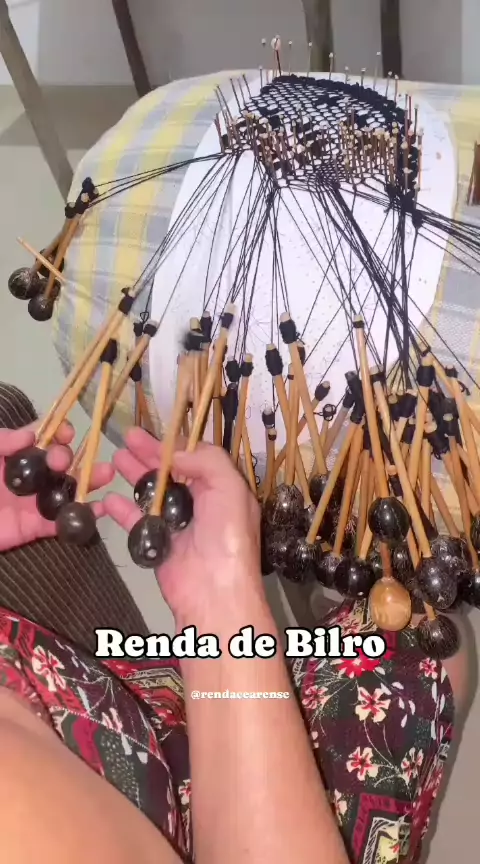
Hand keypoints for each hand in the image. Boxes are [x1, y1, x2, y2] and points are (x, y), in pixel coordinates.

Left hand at [0, 423, 113, 551]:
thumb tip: (33, 435)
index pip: (42, 439)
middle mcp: (28, 477)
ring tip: (105, 473)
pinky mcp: (35, 529)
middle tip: (64, 461)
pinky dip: (85, 516)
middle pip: (60, 463)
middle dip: (71, 457)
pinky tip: (102, 507)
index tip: (67, 432)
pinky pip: (62, 523)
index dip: (59, 433)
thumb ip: (2, 443)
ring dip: (89, 480)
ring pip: (67, 489)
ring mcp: (33, 503)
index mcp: (13, 456)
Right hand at [104, 428, 262, 622]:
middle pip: (171, 473)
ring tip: (116, 458)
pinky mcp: (157, 544)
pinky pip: (136, 521)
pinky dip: (122, 508)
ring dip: (135, 475)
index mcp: (223, 490)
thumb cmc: (227, 536)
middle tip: (126, 437)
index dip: (175, 444)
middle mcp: (202, 505)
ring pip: (152, 493)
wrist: (214, 591)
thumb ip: (206, 461)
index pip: (197, 459)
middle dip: (149, 455)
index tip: (154, 433)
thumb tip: (176, 452)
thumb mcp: (229, 487)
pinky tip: (109, 496)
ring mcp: (178, 525)